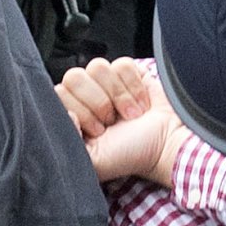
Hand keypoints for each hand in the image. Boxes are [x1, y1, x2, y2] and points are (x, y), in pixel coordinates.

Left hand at [57, 58, 188, 183]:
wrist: (168, 145)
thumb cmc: (133, 155)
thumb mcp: (94, 161)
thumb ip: (68, 141)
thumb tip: (64, 113)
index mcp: (74, 116)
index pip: (58, 95)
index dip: (80, 111)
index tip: (99, 131)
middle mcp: (87, 96)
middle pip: (74, 76)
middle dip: (98, 102)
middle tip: (112, 122)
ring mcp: (108, 82)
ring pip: (97, 67)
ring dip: (118, 95)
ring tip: (130, 114)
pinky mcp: (129, 72)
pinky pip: (121, 64)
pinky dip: (134, 86)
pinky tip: (141, 103)